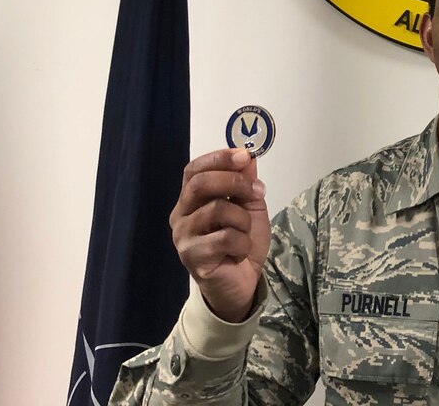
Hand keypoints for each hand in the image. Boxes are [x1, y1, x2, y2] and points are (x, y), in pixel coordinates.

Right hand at [170, 148, 270, 321]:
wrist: (242, 283)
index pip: (194, 170)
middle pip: (201, 184)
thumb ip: (246, 182)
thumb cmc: (241, 242)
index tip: (244, 155)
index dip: (219, 158)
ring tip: (245, 233)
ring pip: (217, 209)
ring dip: (243, 219)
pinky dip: (242, 242)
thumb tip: (247, 156)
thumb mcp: (250, 207)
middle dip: (234, 182)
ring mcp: (183, 236)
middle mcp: (181, 215)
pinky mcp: (192, 257)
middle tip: (257, 190)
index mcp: (191, 199)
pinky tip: (239, 252)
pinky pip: (225, 237)